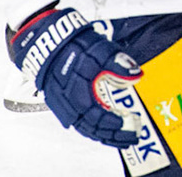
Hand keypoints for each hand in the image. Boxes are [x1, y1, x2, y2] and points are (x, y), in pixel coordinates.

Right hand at [7, 6, 146, 148]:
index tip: (131, 124)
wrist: (46, 42)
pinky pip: (78, 122)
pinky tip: (101, 127)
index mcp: (78, 95)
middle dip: (113, 136)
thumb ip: (118, 63)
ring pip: (85, 128)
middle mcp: (68, 106)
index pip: (98, 119)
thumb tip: (136, 74)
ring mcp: (62, 106)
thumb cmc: (72, 46)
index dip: (115, 125)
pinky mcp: (60, 103)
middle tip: (131, 138)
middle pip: (93, 129)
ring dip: (103, 134)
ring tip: (120, 137)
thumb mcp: (100, 50)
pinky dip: (92, 127)